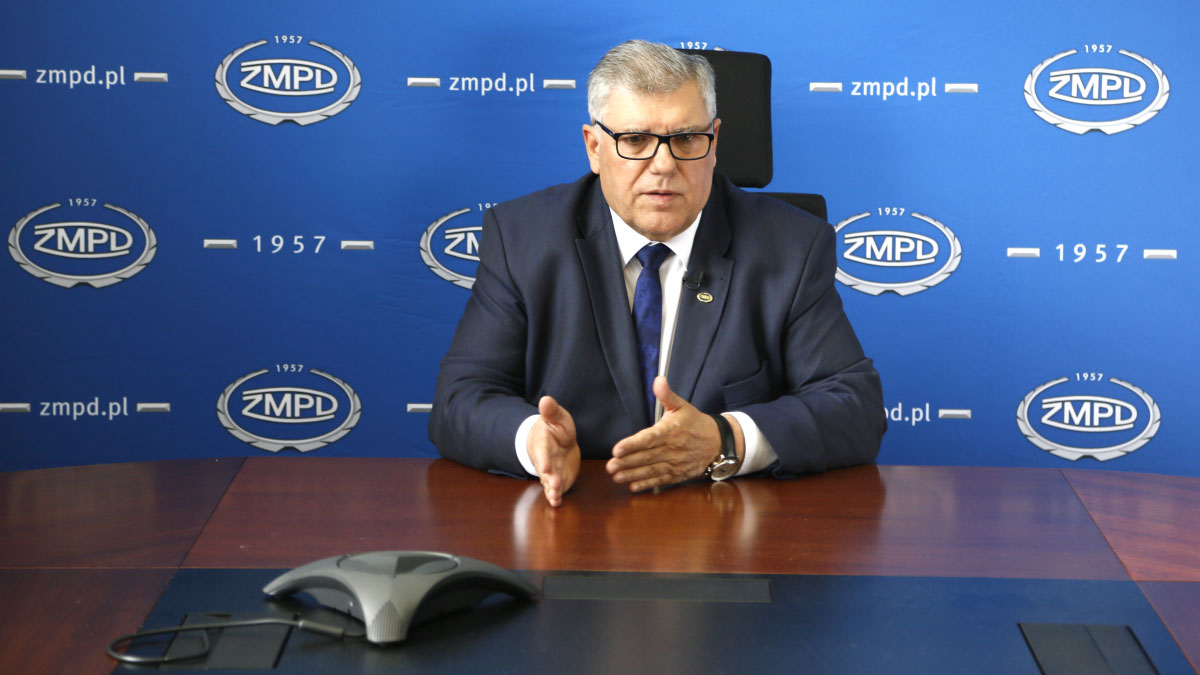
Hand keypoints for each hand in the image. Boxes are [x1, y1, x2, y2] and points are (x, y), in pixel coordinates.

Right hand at [527, 396, 580, 506]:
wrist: (558, 440)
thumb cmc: (555, 427)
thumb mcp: (556, 417)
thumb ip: (551, 411)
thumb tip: (546, 400)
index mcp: (543, 443)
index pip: (543, 452)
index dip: (544, 459)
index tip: (545, 467)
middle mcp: (545, 459)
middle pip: (546, 471)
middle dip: (549, 478)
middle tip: (554, 485)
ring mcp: (551, 471)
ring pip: (550, 482)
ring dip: (552, 490)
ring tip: (555, 498)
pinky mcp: (559, 478)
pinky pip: (556, 488)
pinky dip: (556, 495)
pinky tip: (557, 502)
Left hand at [607, 376, 738, 491]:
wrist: (718, 443)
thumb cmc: (696, 423)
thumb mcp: (682, 406)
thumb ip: (667, 395)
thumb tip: (659, 380)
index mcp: (670, 431)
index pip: (649, 439)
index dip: (632, 444)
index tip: (617, 449)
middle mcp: (672, 449)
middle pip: (646, 457)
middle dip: (627, 462)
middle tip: (610, 466)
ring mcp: (675, 463)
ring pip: (651, 470)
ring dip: (633, 475)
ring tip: (616, 477)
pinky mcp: (677, 474)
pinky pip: (660, 480)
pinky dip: (647, 485)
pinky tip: (633, 487)